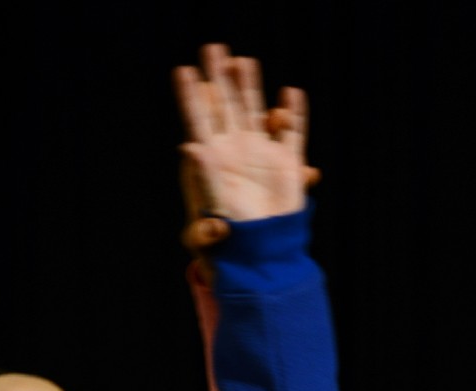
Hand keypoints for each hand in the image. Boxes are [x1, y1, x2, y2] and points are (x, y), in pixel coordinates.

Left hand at [175, 43, 315, 248]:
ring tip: (243, 62)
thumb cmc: (223, 245)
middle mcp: (234, 151)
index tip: (182, 72)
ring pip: (256, 112)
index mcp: (211, 162)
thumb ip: (202, 177)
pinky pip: (292, 133)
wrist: (257, 257)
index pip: (198, 121)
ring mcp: (260, 154)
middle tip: (212, 48)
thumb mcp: (206, 219)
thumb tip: (189, 147)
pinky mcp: (287, 164)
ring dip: (250, 87)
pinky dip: (293, 115)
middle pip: (225, 107)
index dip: (191, 96)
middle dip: (219, 78)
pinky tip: (290, 95)